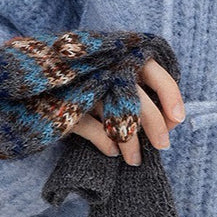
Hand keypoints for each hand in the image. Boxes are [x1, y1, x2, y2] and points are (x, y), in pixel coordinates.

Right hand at [68, 58, 185, 165]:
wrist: (38, 77)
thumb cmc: (85, 75)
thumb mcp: (112, 71)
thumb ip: (138, 88)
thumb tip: (169, 119)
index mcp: (121, 56)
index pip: (155, 72)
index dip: (171, 96)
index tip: (177, 119)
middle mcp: (105, 68)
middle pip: (140, 101)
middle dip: (156, 128)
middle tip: (163, 146)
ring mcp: (84, 86)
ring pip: (118, 118)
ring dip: (131, 144)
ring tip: (134, 160)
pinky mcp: (64, 105)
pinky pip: (91, 128)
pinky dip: (105, 142)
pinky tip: (111, 151)